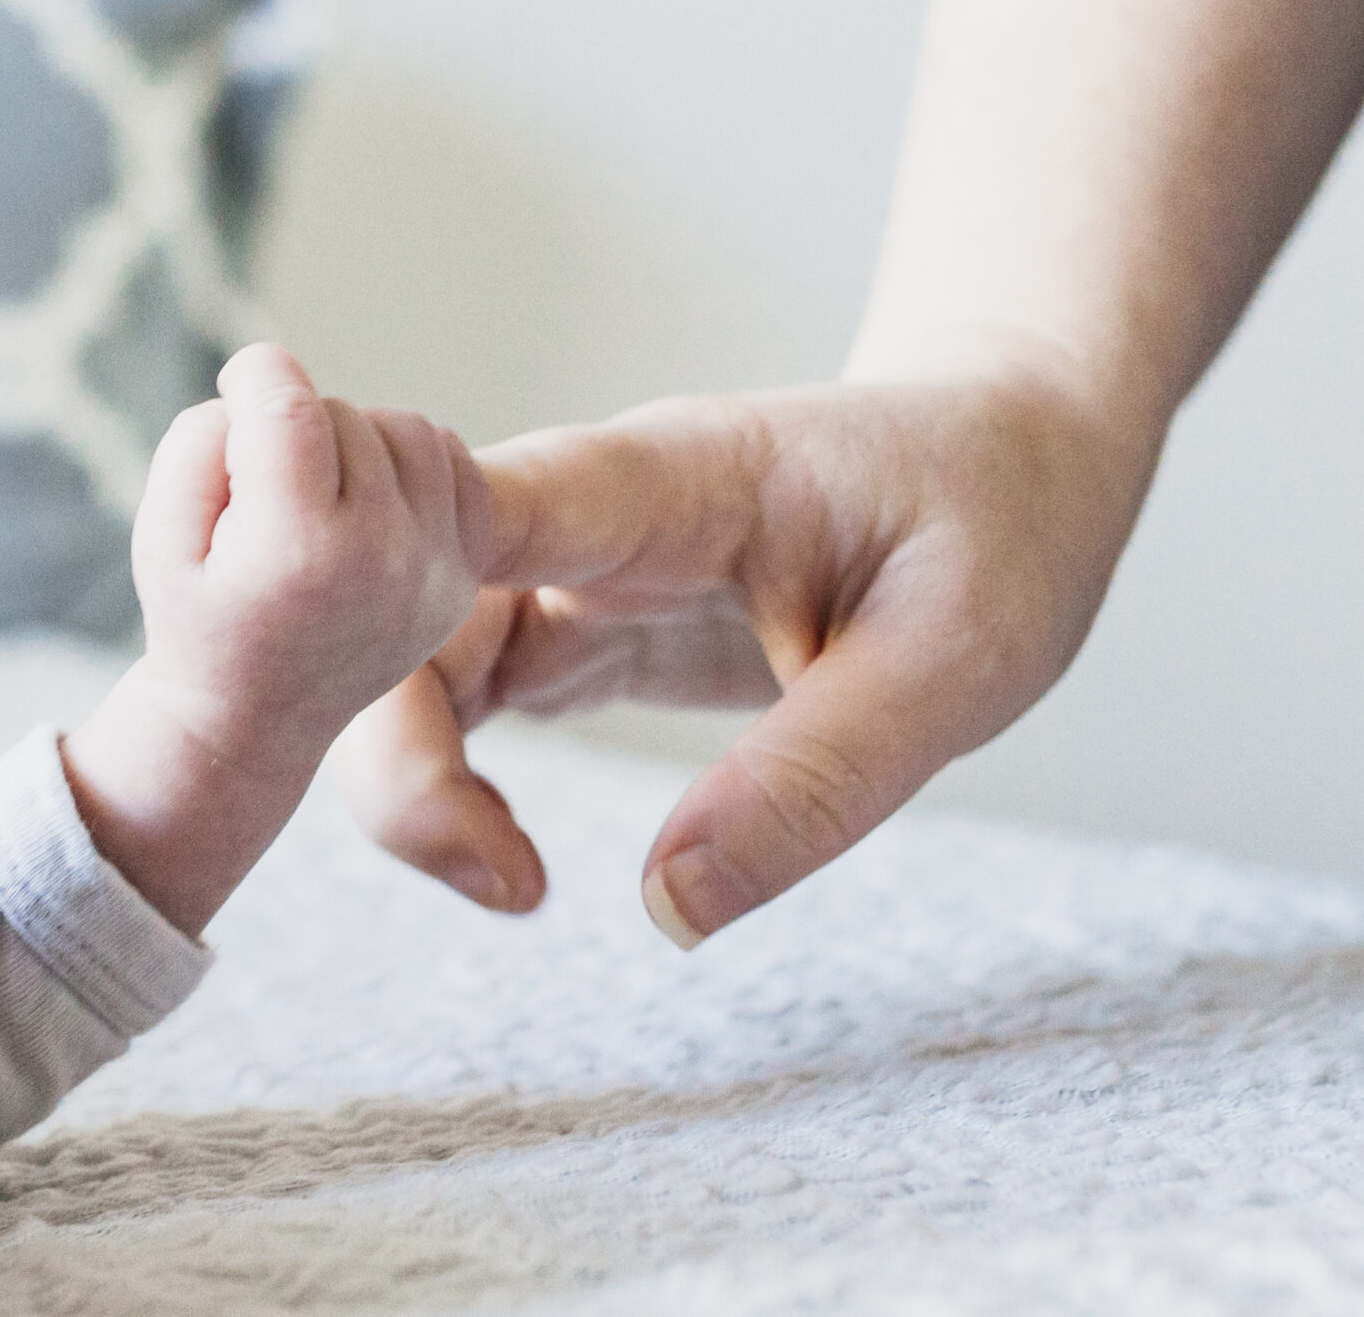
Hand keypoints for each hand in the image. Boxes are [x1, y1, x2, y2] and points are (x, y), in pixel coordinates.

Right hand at [63, 343, 492, 934]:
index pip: (291, 407)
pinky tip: (366, 496)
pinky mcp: (465, 573)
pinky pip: (453, 461)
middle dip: (292, 427)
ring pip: (405, 428)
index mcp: (297, 551)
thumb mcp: (161, 534)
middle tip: (264, 486)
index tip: (238, 386)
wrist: (259, 720)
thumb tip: (271, 387)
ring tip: (315, 488)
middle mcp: (382, 559)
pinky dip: (409, 460)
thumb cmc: (199, 616)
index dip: (254, 376)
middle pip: (342, 415)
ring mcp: (435, 569)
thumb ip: (201, 442)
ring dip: (355, 438)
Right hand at [330, 369, 1156, 943]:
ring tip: (511, 885)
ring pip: (405, 655)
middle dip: (387, 737)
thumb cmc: (998, 517)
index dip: (376, 582)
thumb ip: (814, 778)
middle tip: (498, 880)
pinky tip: (507, 862)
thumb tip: (668, 908)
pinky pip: (459, 691)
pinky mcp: (584, 628)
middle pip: (397, 599)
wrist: (1017, 455)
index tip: (347, 689)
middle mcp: (587, 515)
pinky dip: (445, 778)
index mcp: (667, 479)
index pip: (478, 509)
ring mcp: (573, 568)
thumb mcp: (957, 660)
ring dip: (407, 772)